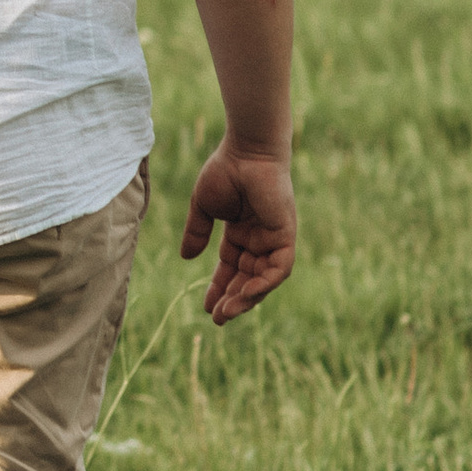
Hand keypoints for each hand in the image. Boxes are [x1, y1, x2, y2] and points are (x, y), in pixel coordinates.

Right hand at [180, 138, 296, 322]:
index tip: (206, 308)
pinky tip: (246, 293)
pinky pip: (279, 268)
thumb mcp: (204, 207)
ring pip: (264, 279)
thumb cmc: (225, 171)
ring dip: (247, 298)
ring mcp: (274, 239)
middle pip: (247, 279)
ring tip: (228, 312)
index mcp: (241, 233)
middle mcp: (259, 239)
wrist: (246, 152)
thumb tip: (186, 258)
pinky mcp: (286, 236)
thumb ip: (197, 232)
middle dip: (232, 300)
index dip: (218, 288)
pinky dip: (264, 283)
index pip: (231, 269)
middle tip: (218, 318)